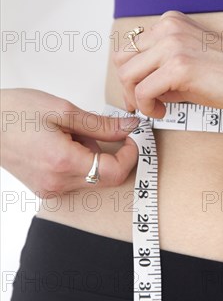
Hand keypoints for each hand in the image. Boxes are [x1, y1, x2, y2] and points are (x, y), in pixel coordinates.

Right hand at [0, 88, 139, 196]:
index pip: (114, 171)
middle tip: (89, 130)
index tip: (131, 138)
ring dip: (91, 157)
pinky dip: (78, 163)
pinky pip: (76, 180)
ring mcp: (50, 190)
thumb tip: (130, 128)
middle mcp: (57, 183)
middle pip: (105, 177)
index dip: (129, 155)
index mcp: (63, 162)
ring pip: (92, 178)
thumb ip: (101, 124)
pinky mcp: (45, 189)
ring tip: (67, 136)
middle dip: (107, 153)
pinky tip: (60, 146)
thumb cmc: (14, 112)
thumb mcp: (63, 110)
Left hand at [113, 10, 222, 118]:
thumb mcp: (188, 65)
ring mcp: (172, 45)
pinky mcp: (179, 66)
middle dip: (127, 87)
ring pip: (127, 75)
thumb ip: (162, 71)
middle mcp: (167, 29)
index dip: (130, 75)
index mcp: (169, 24)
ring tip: (155, 109)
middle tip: (141, 105)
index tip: (138, 94)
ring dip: (136, 98)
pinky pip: (143, 90)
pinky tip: (162, 111)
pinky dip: (147, 106)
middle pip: (122, 59)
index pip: (129, 47)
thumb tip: (140, 90)